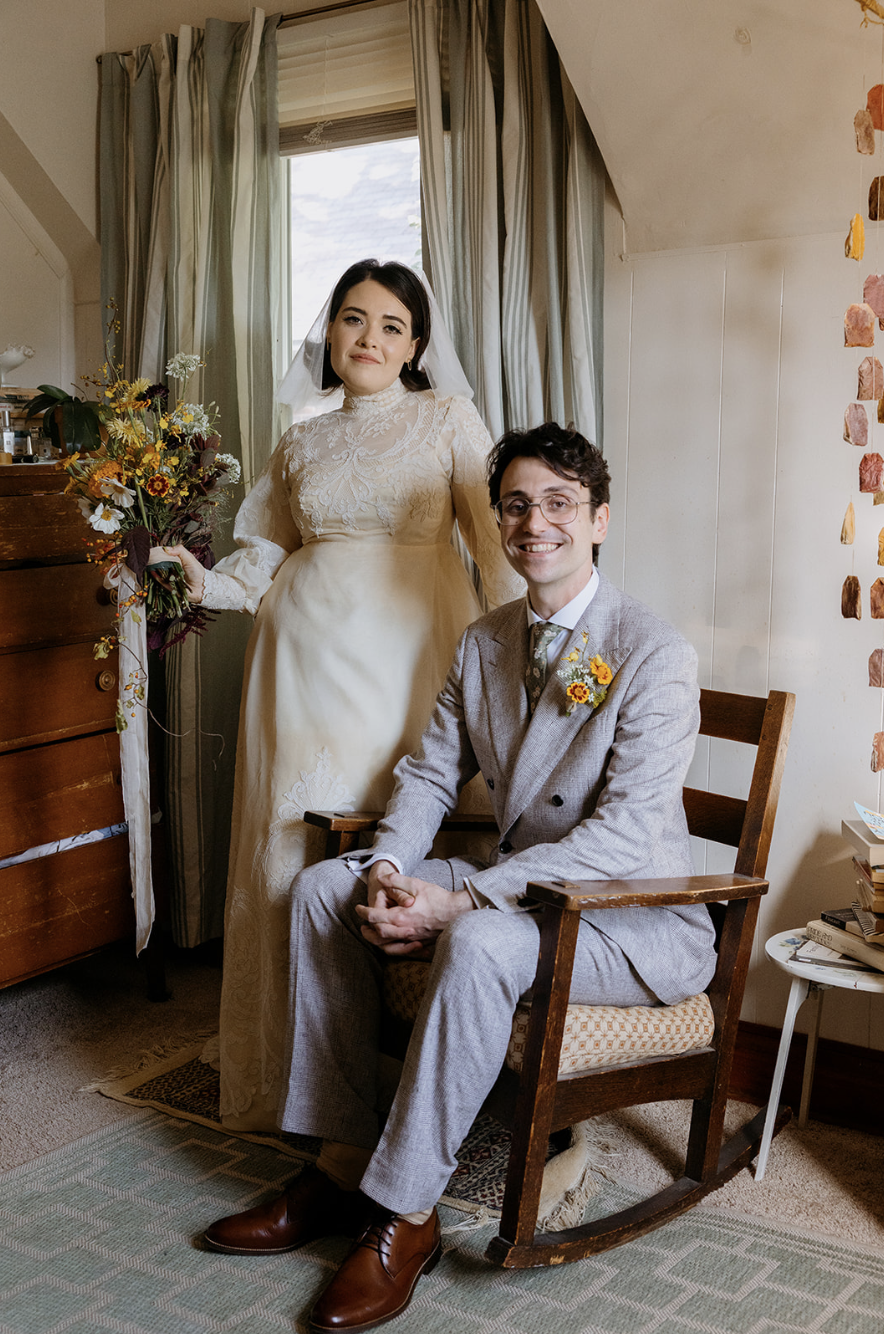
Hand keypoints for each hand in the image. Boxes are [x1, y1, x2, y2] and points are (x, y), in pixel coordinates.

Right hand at [147, 544, 204, 602]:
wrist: (202, 587)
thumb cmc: (197, 571)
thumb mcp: (189, 558)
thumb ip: (179, 550)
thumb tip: (166, 549)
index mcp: (174, 561)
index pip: (163, 555)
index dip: (157, 553)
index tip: (151, 551)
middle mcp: (170, 569)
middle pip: (159, 564)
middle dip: (153, 561)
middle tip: (148, 558)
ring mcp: (168, 578)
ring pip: (158, 573)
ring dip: (153, 569)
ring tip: (149, 564)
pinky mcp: (168, 587)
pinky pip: (161, 582)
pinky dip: (157, 578)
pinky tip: (153, 573)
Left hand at [356, 871, 473, 955]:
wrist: (457, 912)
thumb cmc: (437, 898)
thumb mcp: (416, 884)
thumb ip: (396, 880)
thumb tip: (381, 879)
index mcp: (400, 916)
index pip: (375, 916)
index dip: (363, 912)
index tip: (358, 908)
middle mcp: (404, 930)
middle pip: (379, 934)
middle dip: (368, 929)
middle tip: (362, 924)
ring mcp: (412, 938)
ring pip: (388, 945)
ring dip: (377, 941)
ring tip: (373, 934)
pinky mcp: (420, 942)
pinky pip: (401, 950)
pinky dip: (392, 948)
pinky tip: (392, 943)